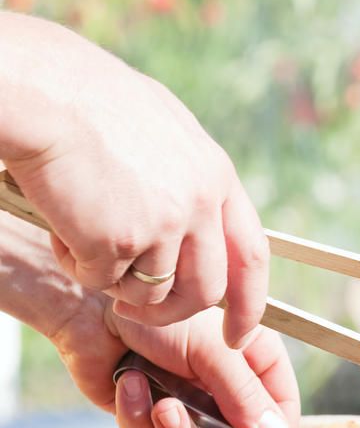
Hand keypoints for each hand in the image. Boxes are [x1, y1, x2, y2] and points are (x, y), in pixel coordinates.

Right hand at [0, 14, 268, 346]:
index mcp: (216, 175)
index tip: (239, 335)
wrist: (41, 92)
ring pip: (150, 294)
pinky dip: (76, 264)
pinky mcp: (117, 240)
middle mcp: (200, 203)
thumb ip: (184, 176)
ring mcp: (163, 223)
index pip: (250, 255)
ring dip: (115, 284)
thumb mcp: (160, 130)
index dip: (249, 303)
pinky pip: (100, 280)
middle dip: (171, 313)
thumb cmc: (85, 100)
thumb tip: (195, 218)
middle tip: (134, 311)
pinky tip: (60, 226)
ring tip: (82, 241)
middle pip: (204, 290)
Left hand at [49, 299, 298, 427]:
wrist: (89, 309)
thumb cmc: (157, 317)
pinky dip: (137, 413)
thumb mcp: (214, 352)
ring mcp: (184, 397)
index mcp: (251, 360)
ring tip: (162, 404)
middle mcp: (221, 382)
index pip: (279, 409)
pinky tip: (129, 383)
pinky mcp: (146, 407)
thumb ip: (245, 396)